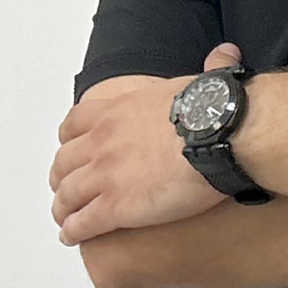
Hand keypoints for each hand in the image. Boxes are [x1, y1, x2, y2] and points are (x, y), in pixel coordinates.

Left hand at [50, 43, 243, 245]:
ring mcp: (106, 173)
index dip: (70, 140)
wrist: (220, 135)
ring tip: (66, 218)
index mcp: (120, 110)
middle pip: (64, 161)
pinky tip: (73, 236)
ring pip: (66, 195)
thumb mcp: (205, 80)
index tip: (74, 149)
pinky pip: (81, 223)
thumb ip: (207, 68)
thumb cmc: (214, 111)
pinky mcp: (116, 206)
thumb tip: (225, 52)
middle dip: (62, 176)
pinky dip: (72, 231)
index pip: (74, 123)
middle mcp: (104, 140)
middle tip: (68, 186)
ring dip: (63, 207)